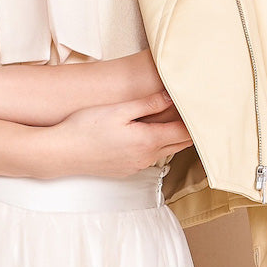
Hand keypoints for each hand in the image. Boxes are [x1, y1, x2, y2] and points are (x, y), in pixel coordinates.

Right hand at [47, 89, 193, 177]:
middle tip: (198, 113)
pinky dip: (156, 146)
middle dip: (191, 130)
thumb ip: (147, 104)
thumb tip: (171, 96)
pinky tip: (148, 133)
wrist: (61, 153)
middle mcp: (146, 157)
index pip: (185, 133)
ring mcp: (136, 166)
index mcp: (148, 141)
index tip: (205, 108)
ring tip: (176, 119)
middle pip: (180, 144)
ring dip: (173, 138)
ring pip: (165, 151)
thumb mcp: (119, 110)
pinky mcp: (125, 170)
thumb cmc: (85, 128)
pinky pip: (149, 157)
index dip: (197, 121)